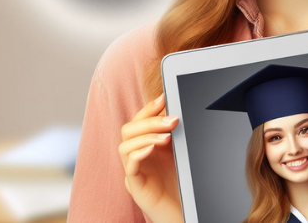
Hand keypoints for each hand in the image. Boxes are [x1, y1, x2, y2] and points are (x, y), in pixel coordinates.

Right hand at [119, 94, 182, 222]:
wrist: (183, 209)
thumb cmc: (181, 181)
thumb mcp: (179, 151)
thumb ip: (175, 133)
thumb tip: (178, 110)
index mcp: (144, 144)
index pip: (138, 120)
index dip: (148, 108)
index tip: (164, 97)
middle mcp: (136, 156)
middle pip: (128, 129)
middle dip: (149, 121)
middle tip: (172, 120)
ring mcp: (133, 171)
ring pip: (124, 146)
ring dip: (146, 136)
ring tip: (167, 137)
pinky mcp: (135, 186)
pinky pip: (129, 168)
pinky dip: (139, 154)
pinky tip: (152, 149)